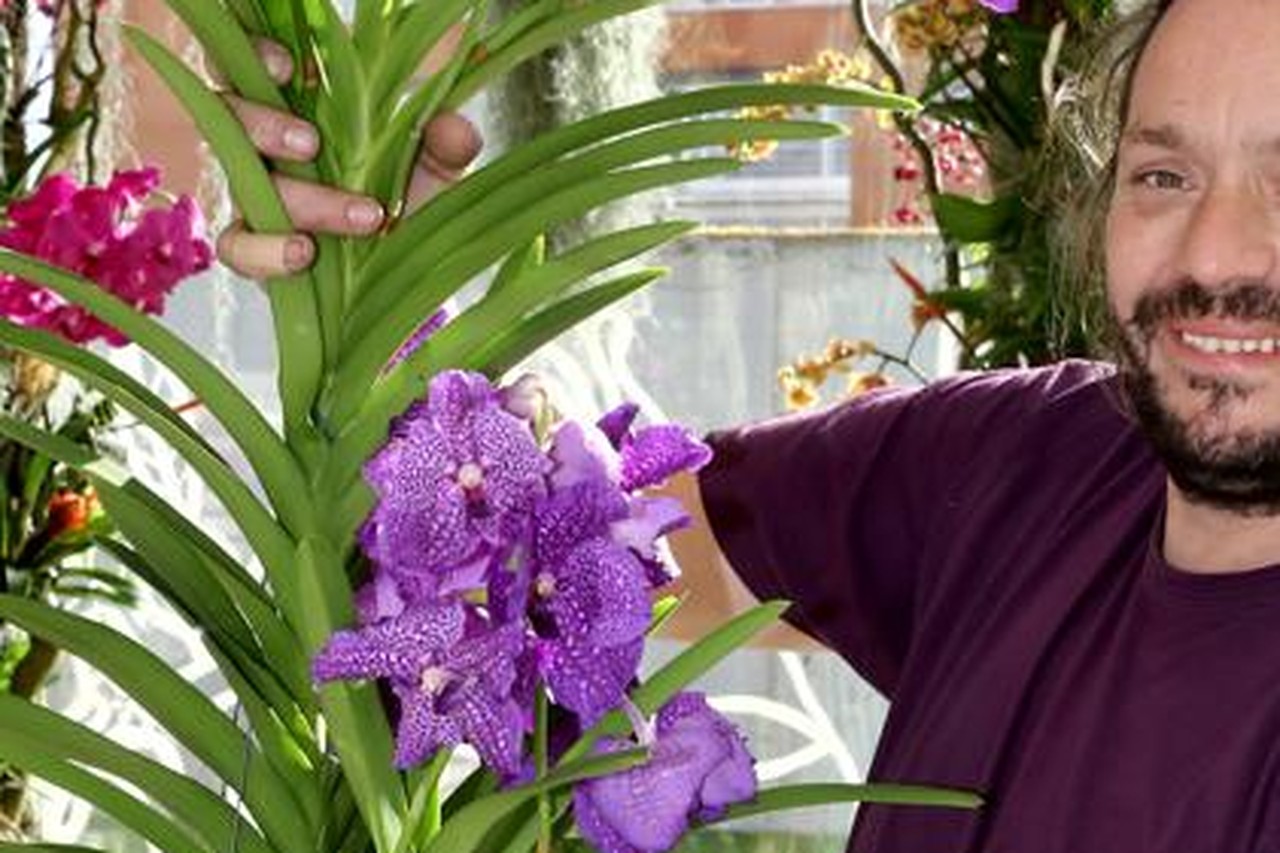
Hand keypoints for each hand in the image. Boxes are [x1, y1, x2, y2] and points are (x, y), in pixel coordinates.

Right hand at [214, 39, 481, 279]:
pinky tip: (305, 253)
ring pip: (241, 184)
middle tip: (312, 144)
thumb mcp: (434, 170)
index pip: (251, 66)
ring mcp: (254, 196)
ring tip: (359, 215)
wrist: (405, 265)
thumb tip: (454, 128)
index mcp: (296, 109)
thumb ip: (446, 145)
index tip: (287, 67)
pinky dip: (267, 251)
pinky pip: (237, 248)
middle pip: (231, 118)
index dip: (254, 56)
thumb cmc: (403, 200)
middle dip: (265, 126)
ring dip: (295, 197)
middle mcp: (264, 147)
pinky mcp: (254, 248)